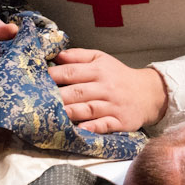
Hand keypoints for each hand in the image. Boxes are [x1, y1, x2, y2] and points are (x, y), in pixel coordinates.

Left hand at [48, 49, 168, 132]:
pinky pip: (105, 125)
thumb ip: (80, 56)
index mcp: (99, 70)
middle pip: (78, 91)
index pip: (72, 71)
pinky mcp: (120, 121)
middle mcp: (105, 87)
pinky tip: (81, 129)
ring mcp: (112, 105)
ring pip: (89, 108)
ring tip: (54, 115)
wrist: (149, 94)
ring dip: (71, 112)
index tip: (36, 79)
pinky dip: (93, 127)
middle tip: (38, 100)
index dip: (53, 75)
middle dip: (58, 96)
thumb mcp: (102, 59)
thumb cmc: (119, 76)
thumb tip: (58, 55)